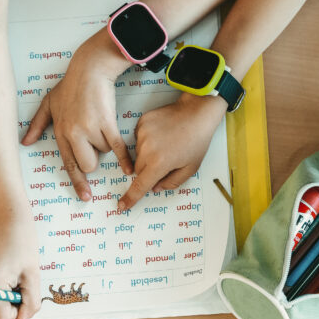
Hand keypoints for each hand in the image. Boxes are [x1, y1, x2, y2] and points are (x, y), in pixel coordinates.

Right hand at [0, 210, 40, 318]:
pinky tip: (7, 274)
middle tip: (22, 285)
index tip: (26, 296)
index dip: (17, 314)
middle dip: (11, 306)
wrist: (10, 220)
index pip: (0, 318)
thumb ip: (30, 302)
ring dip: (6, 299)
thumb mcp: (34, 274)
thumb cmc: (24, 243)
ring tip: (15, 278)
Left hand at [22, 32, 133, 200]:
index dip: (78, 182)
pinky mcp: (106, 122)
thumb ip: (38, 124)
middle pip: (89, 164)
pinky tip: (129, 168)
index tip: (85, 196)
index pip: (68, 164)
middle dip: (95, 158)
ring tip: (101, 121)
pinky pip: (117, 147)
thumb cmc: (70, 85)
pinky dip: (124, 159)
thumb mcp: (49, 103)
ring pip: (104, 151)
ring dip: (107, 142)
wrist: (90, 69)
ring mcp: (89, 129)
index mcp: (59, 132)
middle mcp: (73, 134)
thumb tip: (26, 142)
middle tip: (95, 140)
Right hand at [118, 94, 226, 209]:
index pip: (140, 186)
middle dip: (149, 170)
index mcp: (160, 163)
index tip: (122, 206)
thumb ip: (172, 182)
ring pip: (138, 154)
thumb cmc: (197, 140)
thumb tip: (155, 188)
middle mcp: (147, 150)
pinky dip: (148, 140)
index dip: (130, 198)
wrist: (196, 112)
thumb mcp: (190, 168)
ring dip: (148, 154)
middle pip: (139, 169)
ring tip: (167, 144)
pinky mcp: (142, 123)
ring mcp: (143, 134)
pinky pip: (139, 138)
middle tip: (167, 160)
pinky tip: (162, 134)